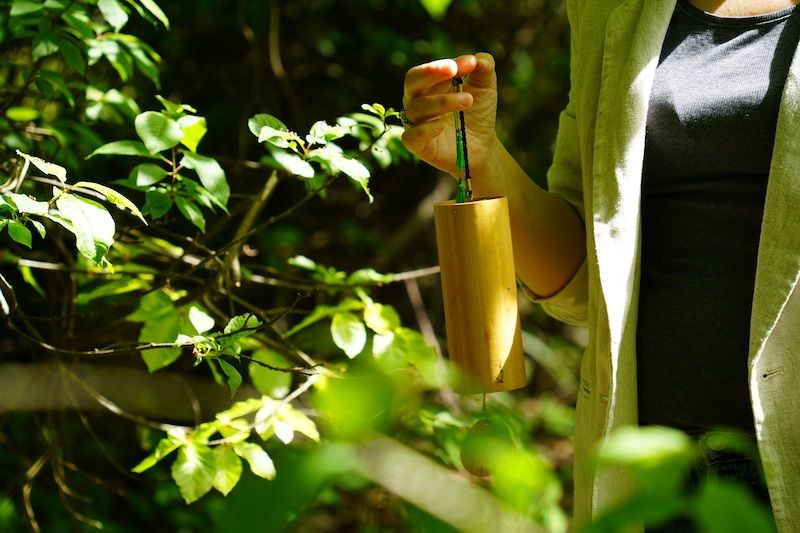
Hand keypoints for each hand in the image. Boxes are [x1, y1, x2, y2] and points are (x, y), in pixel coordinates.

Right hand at [401, 53, 497, 178]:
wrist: (483, 145)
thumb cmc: (478, 111)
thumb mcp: (485, 86)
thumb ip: (483, 67)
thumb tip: (479, 58)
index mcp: (429, 84)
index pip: (427, 70)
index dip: (444, 64)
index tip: (470, 63)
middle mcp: (418, 101)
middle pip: (412, 82)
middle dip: (431, 73)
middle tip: (454, 69)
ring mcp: (416, 124)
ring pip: (417, 108)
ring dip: (441, 101)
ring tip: (468, 100)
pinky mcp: (419, 146)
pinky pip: (411, 137)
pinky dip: (423, 130)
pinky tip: (440, 126)